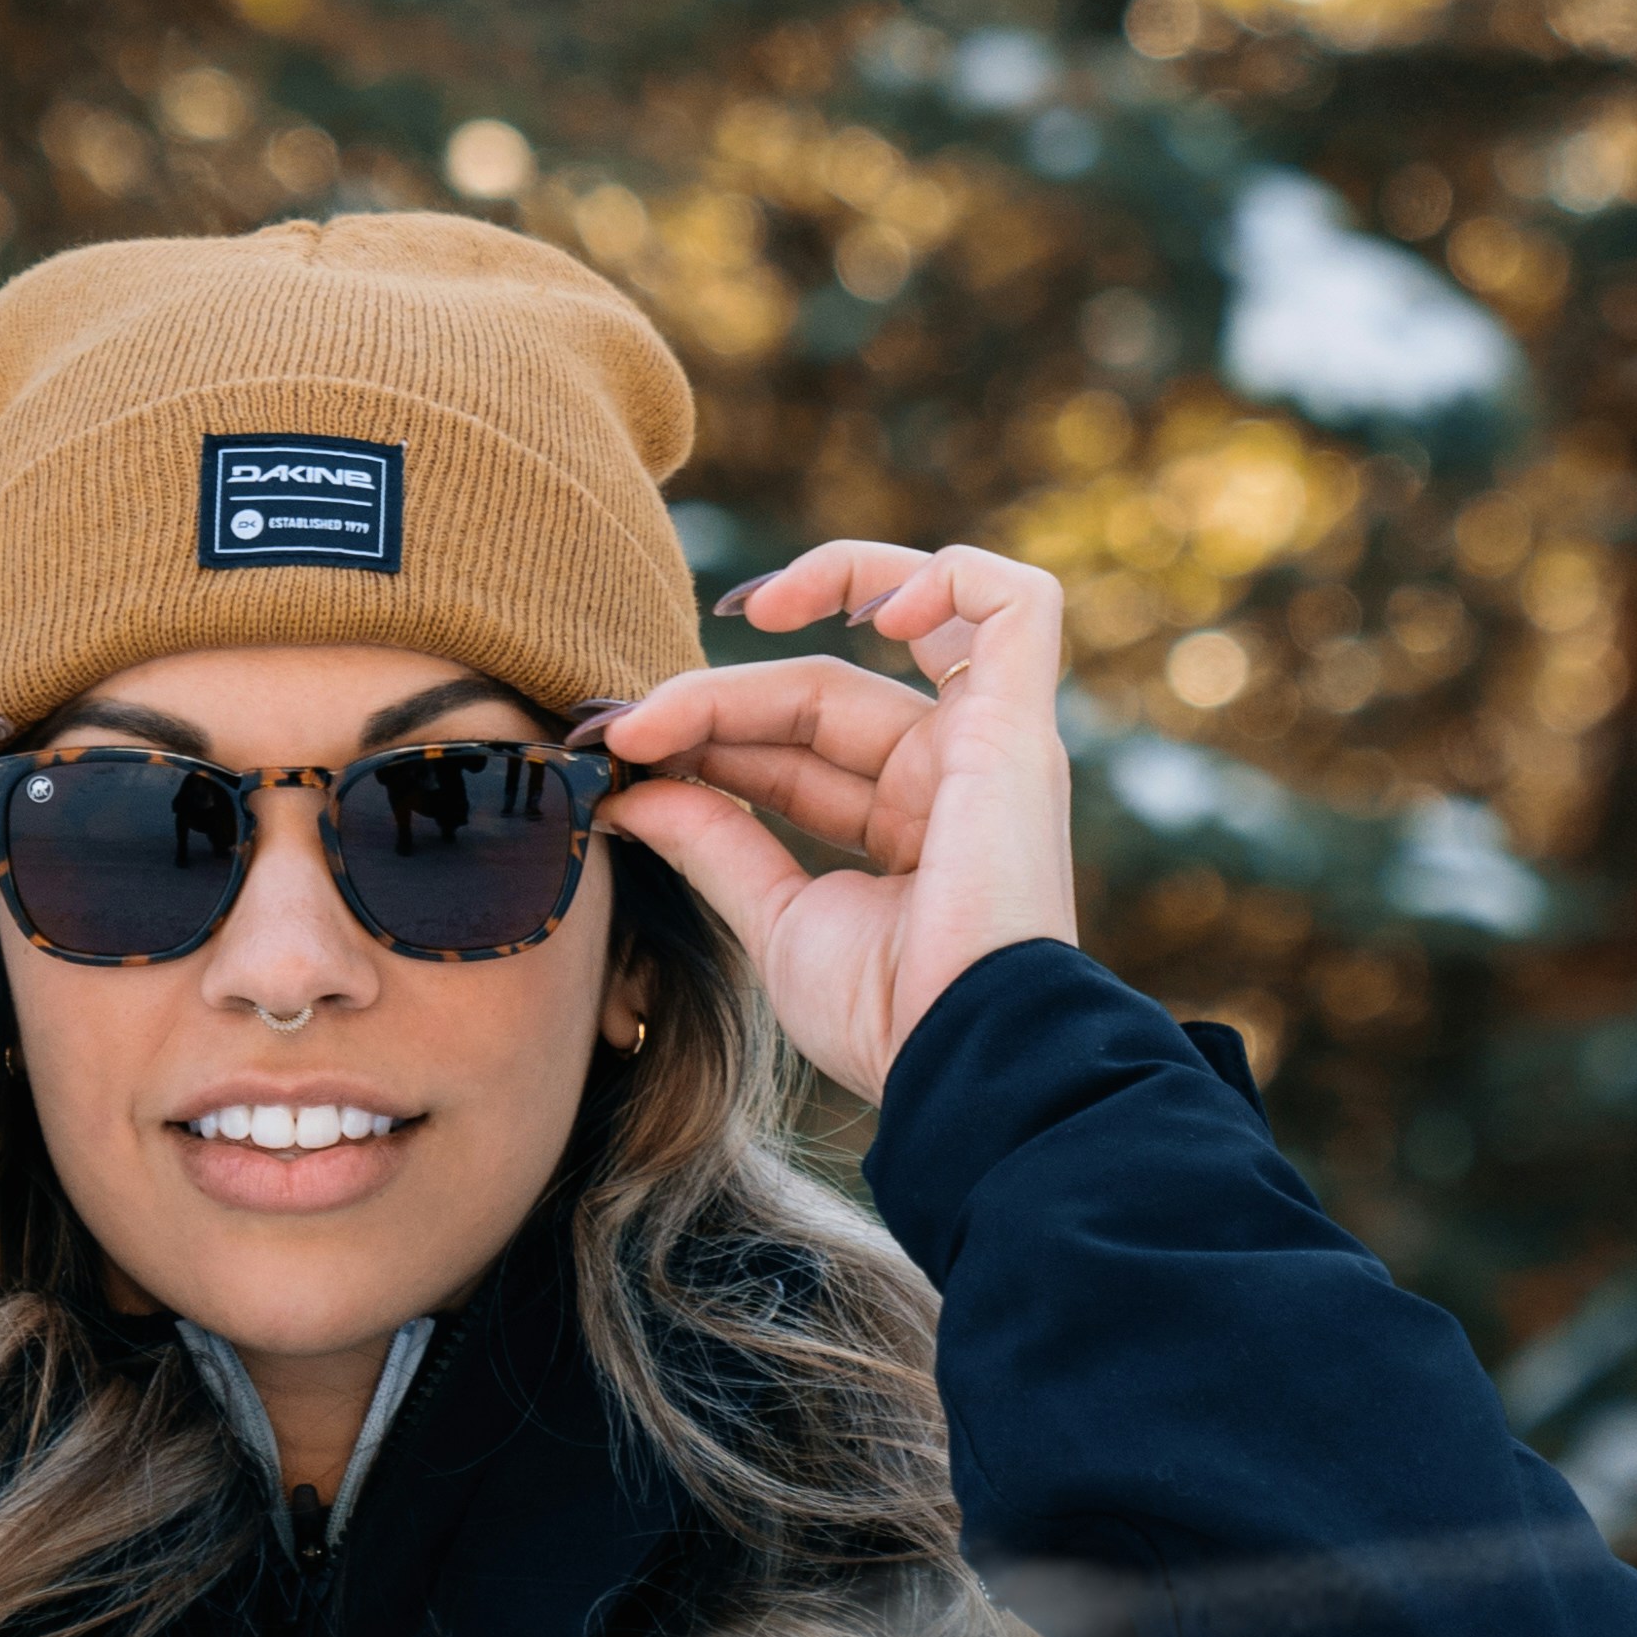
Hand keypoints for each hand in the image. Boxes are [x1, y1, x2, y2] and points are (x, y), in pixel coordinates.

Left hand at [582, 538, 1079, 1103]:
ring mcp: (991, 747)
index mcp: (902, 826)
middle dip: (716, 695)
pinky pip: (1016, 605)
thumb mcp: (774, 917)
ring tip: (743, 611)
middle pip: (818, 689)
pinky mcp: (1022, 728)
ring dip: (818, 592)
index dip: (702, 730)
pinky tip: (863, 612)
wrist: (959, 1059)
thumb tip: (631, 791)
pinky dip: (944, 577)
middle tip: (624, 725)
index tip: (614, 750)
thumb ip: (712, 841)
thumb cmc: (886, 1015)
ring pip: (891, 629)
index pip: (788, 743)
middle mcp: (951, 776)